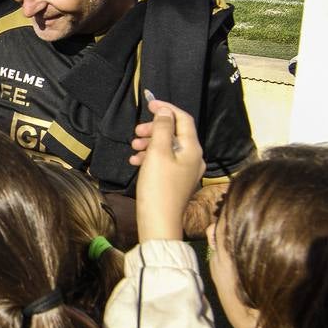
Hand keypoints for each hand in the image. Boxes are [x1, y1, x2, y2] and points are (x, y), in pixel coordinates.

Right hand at [129, 100, 204, 241]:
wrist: (159, 222)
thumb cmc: (158, 186)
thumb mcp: (158, 152)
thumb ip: (162, 128)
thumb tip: (165, 111)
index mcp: (193, 149)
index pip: (183, 119)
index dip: (166, 108)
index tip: (148, 104)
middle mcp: (194, 158)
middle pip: (175, 133)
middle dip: (154, 128)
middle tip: (136, 132)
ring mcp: (187, 171)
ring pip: (167, 147)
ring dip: (149, 143)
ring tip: (133, 148)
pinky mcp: (177, 181)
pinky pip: (165, 161)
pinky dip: (151, 157)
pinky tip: (136, 162)